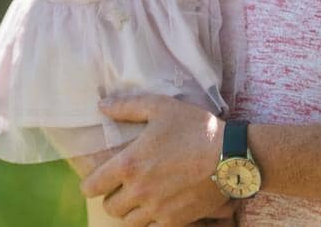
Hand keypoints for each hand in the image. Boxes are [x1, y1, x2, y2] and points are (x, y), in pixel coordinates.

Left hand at [80, 95, 235, 225]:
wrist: (231, 156)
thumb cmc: (195, 128)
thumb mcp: (160, 107)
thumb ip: (127, 106)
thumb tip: (101, 105)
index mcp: (129, 164)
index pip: (93, 186)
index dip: (88, 186)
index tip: (92, 183)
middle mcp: (139, 191)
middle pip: (110, 208)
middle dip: (111, 198)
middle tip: (120, 189)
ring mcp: (157, 209)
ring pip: (129, 222)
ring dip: (129, 212)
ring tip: (137, 201)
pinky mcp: (176, 221)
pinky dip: (151, 220)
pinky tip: (158, 208)